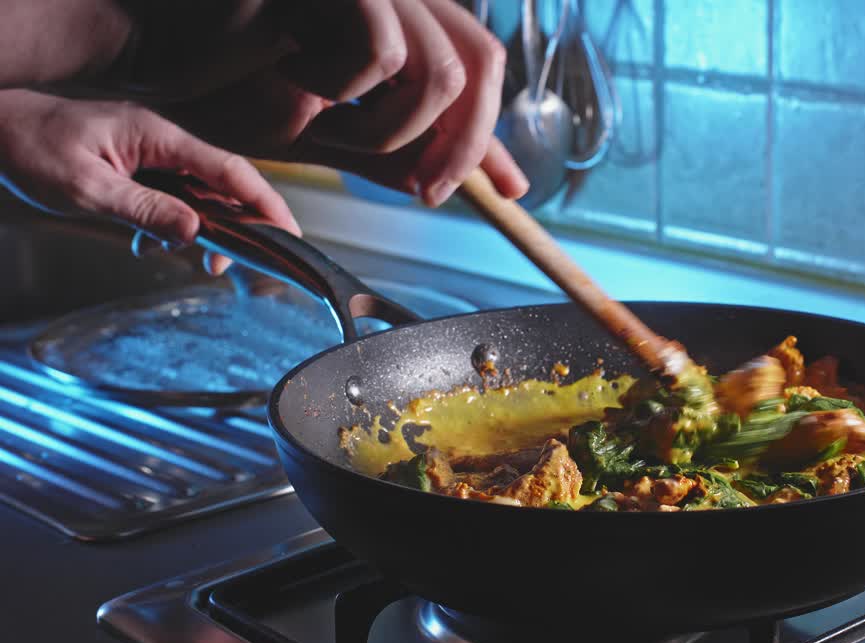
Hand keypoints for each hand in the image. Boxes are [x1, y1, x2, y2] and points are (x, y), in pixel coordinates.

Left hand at [0, 89, 298, 256]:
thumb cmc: (31, 147)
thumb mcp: (86, 188)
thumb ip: (143, 210)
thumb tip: (194, 233)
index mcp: (159, 138)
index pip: (229, 171)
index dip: (265, 203)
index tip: (289, 235)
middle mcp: (163, 143)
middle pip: (225, 184)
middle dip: (245, 225)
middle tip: (254, 264)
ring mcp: (153, 154)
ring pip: (202, 195)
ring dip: (210, 230)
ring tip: (208, 264)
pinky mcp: (141, 167)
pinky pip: (176, 197)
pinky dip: (178, 225)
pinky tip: (157, 246)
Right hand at [138, 0, 526, 205]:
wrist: (144, 52)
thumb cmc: (228, 82)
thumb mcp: (332, 130)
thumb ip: (398, 148)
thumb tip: (457, 180)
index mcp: (400, 13)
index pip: (477, 63)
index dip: (494, 130)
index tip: (510, 191)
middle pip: (477, 63)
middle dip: (462, 145)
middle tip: (424, 193)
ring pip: (438, 71)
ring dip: (388, 128)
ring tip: (324, 124)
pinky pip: (379, 54)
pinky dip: (340, 89)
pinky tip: (287, 69)